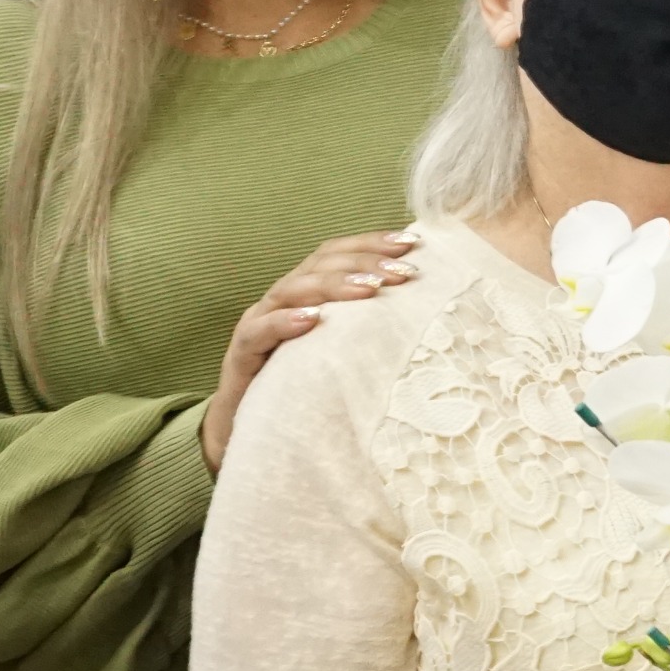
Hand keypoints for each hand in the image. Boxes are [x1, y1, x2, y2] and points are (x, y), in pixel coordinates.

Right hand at [199, 232, 417, 470]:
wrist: (252, 427)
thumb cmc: (306, 384)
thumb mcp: (343, 350)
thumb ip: (369, 326)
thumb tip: (428, 311)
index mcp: (307, 291)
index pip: (337, 253)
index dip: (372, 243)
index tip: (413, 243)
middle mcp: (282, 299)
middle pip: (320, 264)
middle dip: (365, 262)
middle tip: (404, 272)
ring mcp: (258, 323)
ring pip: (292, 289)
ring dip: (333, 285)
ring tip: (370, 289)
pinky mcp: (241, 354)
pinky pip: (259, 332)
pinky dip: (285, 321)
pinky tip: (313, 318)